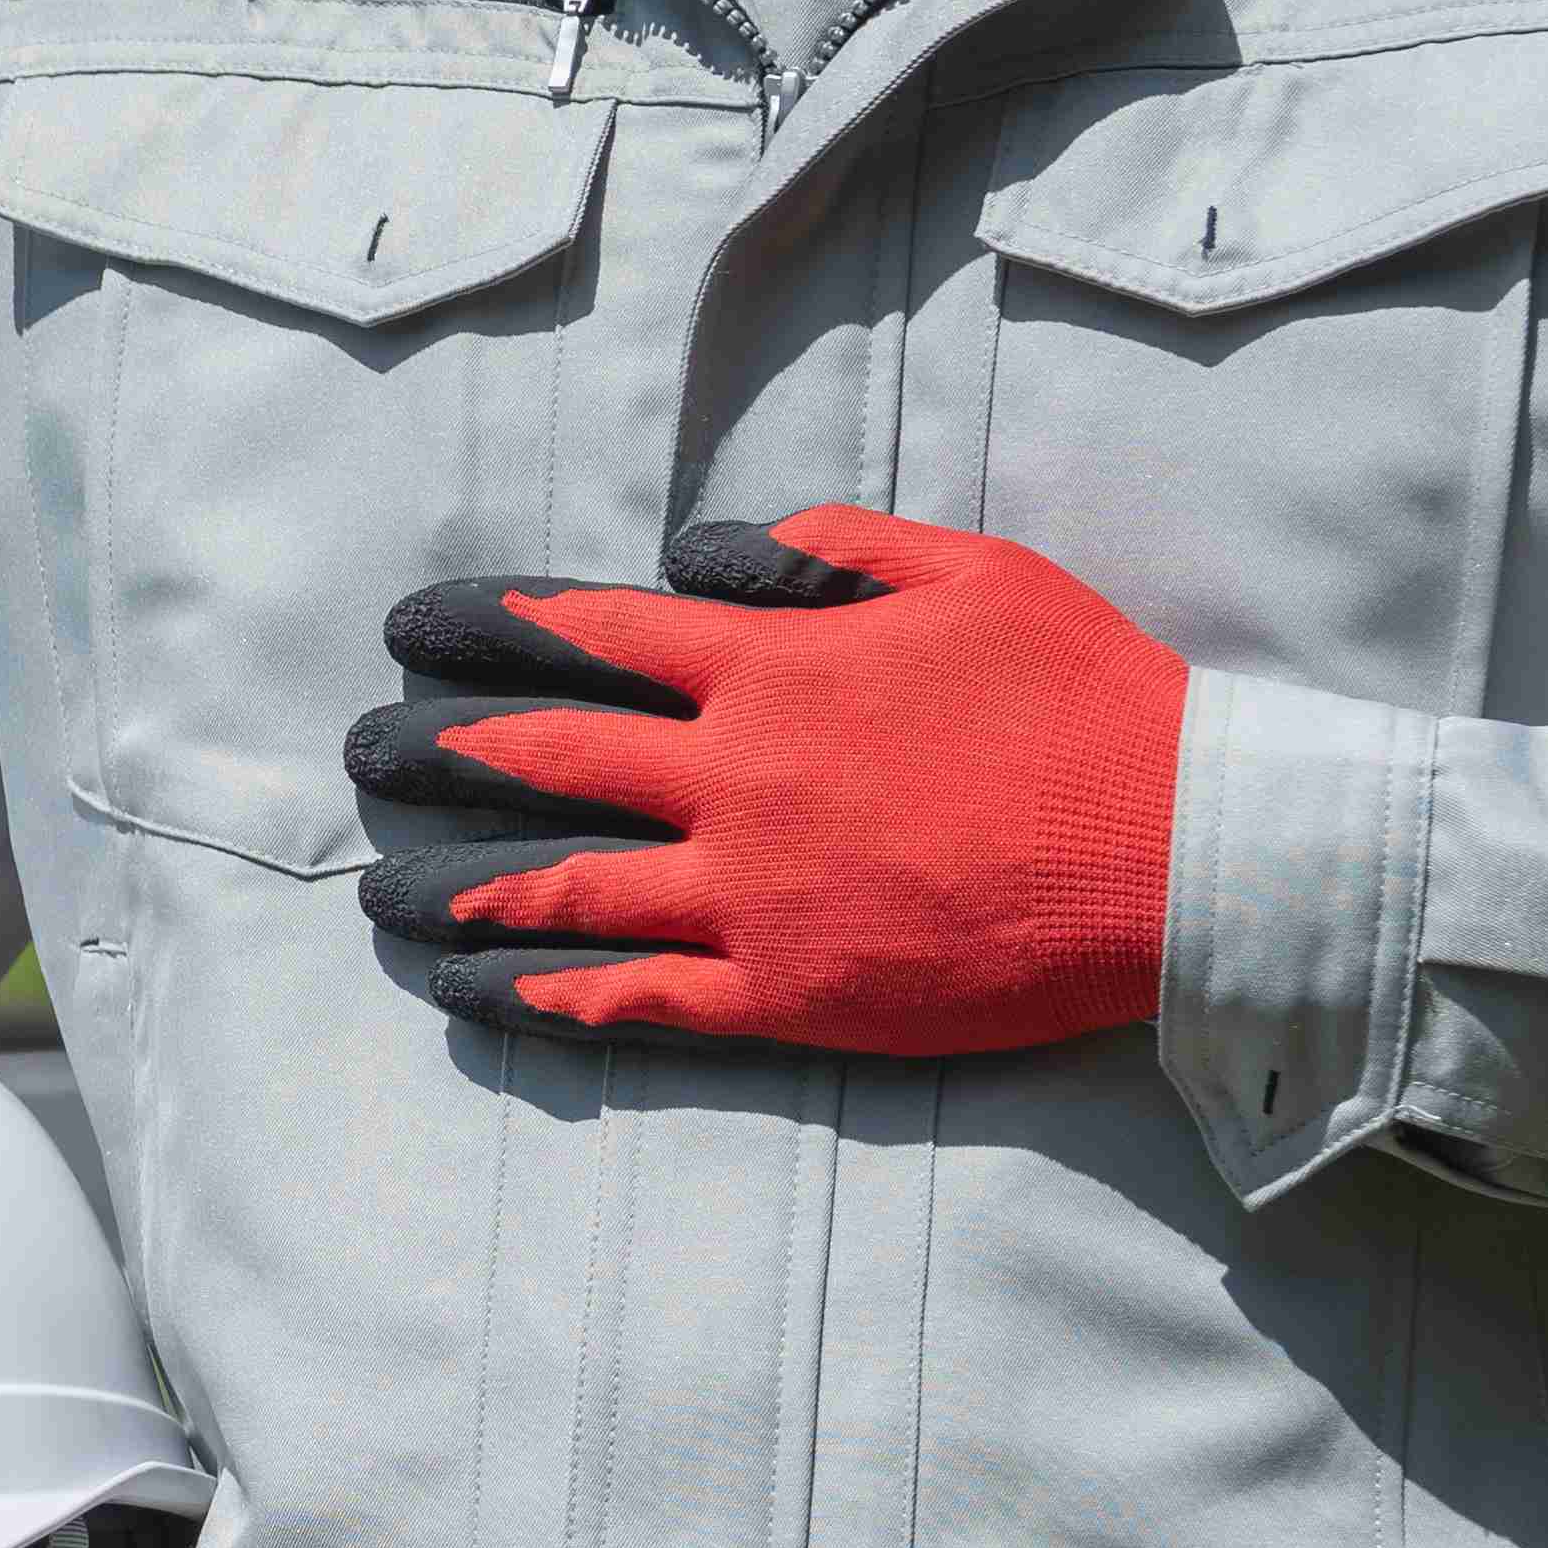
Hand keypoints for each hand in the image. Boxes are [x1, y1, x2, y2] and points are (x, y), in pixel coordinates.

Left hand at [344, 505, 1189, 1056]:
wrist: (1185, 849)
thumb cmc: (1087, 702)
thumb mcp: (970, 574)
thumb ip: (829, 550)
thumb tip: (709, 552)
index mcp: (776, 670)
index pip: (593, 636)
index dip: (490, 628)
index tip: (414, 626)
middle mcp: (739, 779)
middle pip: (546, 758)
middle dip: (438, 750)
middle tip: (362, 748)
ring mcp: (753, 893)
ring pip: (562, 889)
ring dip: (458, 886)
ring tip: (381, 889)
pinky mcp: (788, 992)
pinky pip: (636, 997)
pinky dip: (544, 994)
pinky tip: (476, 991)